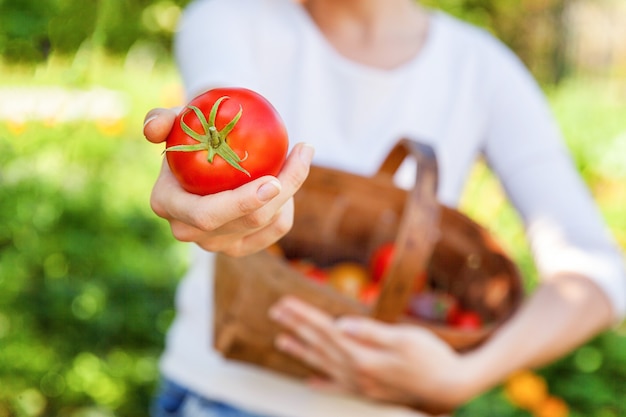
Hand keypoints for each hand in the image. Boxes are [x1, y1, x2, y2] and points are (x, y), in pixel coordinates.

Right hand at [143, 108, 313, 255]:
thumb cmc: (192, 131)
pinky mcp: (240, 247)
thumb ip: (161, 118)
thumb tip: (155, 130)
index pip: (207, 215)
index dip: (242, 204)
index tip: (273, 180)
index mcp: (166, 204)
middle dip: (281, 194)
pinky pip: (275, 230)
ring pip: (265, 225)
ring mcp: (215, 244)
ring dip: (290, 192)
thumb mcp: (177, 118)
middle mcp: (189, 231)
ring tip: (299, 156)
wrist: (205, 155)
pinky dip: (288, 205)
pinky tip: (293, 177)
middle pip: (246, 222)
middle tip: (299, 159)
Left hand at [269, 296, 472, 413]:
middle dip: (296, 328)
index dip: (304, 316)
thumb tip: (341, 324)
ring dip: (302, 353)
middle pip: (320, 346)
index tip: (284, 304)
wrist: (452, 386)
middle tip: (275, 313)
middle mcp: (357, 372)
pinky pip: (339, 388)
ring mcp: (362, 385)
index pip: (325, 330)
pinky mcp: (369, 393)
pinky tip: (310, 382)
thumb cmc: (432, 357)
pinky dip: (323, 383)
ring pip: (324, 366)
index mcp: (363, 356)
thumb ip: (370, 333)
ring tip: (281, 342)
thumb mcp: (405, 338)